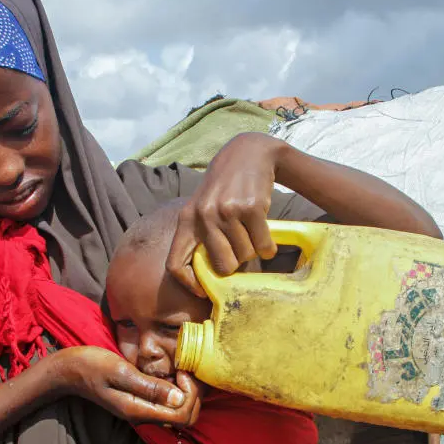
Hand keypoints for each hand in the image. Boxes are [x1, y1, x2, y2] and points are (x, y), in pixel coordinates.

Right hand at [50, 346, 201, 426]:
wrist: (69, 371)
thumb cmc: (91, 366)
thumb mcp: (120, 371)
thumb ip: (149, 387)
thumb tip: (178, 398)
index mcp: (139, 411)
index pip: (181, 416)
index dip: (190, 396)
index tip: (182, 371)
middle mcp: (143, 415)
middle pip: (184, 418)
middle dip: (194, 396)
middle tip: (186, 370)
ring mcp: (141, 410)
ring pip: (177, 412)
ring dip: (187, 393)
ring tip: (181, 369)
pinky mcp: (140, 402)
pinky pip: (167, 403)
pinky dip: (177, 390)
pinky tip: (172, 372)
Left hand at [167, 132, 281, 296]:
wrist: (248, 153)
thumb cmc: (224, 188)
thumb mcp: (202, 207)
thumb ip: (201, 236)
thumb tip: (209, 279)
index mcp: (186, 220)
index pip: (175, 264)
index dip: (188, 284)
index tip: (204, 290)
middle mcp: (203, 216)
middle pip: (222, 266)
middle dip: (235, 265)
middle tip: (240, 251)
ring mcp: (227, 211)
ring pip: (245, 256)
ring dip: (253, 251)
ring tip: (251, 232)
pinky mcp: (251, 208)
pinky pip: (263, 246)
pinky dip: (268, 246)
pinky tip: (265, 233)